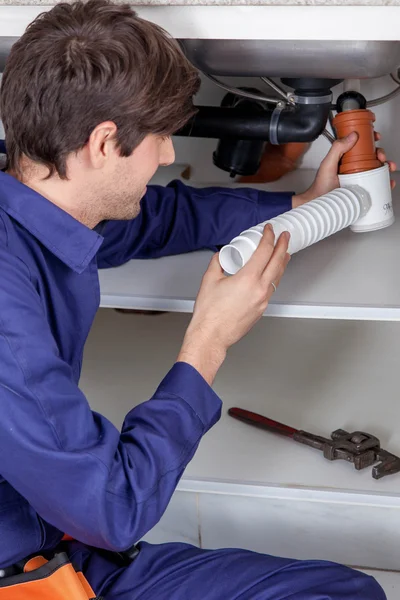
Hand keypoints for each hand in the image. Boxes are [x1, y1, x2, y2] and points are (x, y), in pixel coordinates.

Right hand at [177, 226, 289, 384]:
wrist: (211, 336)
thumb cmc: (209, 313)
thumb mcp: (209, 280)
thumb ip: (217, 263)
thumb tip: (222, 256)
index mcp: (248, 279)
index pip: (264, 251)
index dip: (269, 237)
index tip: (269, 230)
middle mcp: (259, 289)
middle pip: (278, 262)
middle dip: (283, 246)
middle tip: (284, 236)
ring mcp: (263, 300)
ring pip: (278, 276)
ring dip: (282, 262)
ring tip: (284, 252)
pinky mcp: (261, 309)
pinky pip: (272, 288)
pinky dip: (275, 276)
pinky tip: (272, 273)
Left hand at [292, 132, 396, 207]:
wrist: (319, 203)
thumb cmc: (321, 186)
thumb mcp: (328, 164)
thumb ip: (337, 148)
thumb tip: (352, 135)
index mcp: (346, 158)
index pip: (360, 145)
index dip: (370, 139)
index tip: (376, 137)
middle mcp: (353, 167)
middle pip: (372, 156)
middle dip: (381, 154)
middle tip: (381, 157)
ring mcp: (359, 178)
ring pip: (377, 169)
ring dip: (386, 167)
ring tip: (388, 168)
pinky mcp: (362, 189)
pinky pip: (376, 184)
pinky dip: (385, 182)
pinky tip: (388, 183)